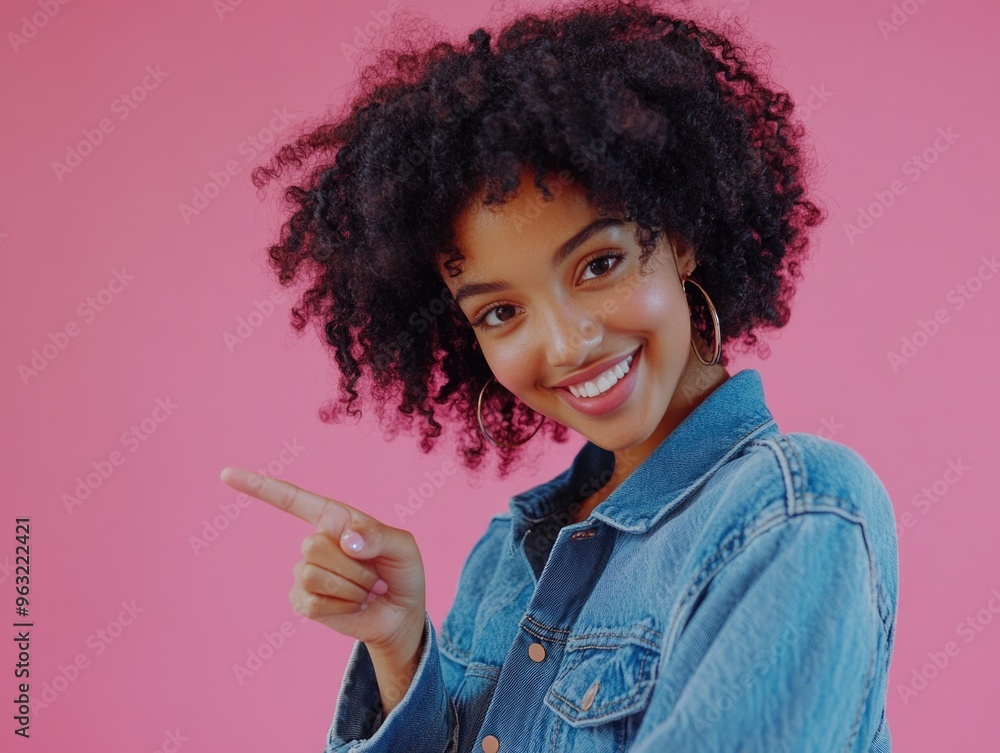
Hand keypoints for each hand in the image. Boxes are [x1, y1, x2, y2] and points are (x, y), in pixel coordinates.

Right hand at [219, 467, 425, 652]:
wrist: (400, 614)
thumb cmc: (402, 573)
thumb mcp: (403, 547)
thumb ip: (380, 536)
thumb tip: (346, 541)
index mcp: (335, 519)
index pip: (292, 499)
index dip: (259, 487)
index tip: (226, 475)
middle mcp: (316, 542)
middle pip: (312, 546)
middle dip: (353, 566)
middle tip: (374, 576)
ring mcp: (305, 572)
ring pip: (312, 576)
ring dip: (350, 588)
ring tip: (365, 591)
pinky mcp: (303, 601)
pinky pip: (311, 603)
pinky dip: (341, 607)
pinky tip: (352, 606)